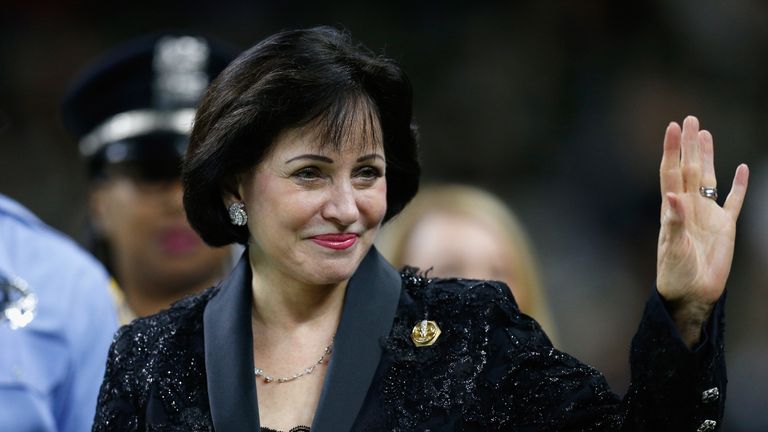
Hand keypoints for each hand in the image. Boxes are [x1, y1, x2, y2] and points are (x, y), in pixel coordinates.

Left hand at [657, 116, 748, 346]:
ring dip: (707, 156)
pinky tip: (741, 169)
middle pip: (689, 168)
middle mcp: (689, 207)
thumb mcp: (673, 249)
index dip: (672, 150)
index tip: (672, 127)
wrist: (691, 295)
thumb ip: (674, 223)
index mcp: (672, 210)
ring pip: (708, 178)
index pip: (671, 173)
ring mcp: (707, 215)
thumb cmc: (675, 275)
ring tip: (705, 133)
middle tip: (689, 119)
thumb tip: (672, 197)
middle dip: (689, 145)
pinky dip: (738, 185)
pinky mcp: (724, 228)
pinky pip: (733, 201)